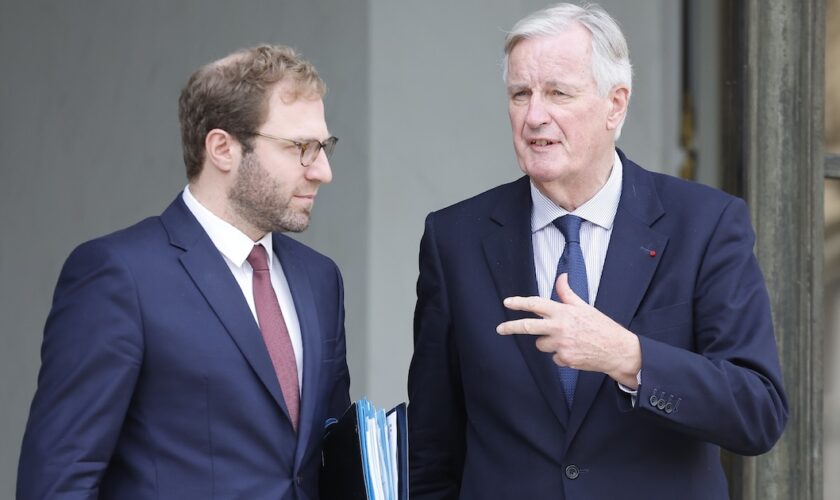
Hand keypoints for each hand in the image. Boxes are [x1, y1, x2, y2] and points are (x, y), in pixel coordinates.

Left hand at [496, 274, 641, 387]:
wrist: (617, 350)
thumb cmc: (601, 327)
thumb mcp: (584, 306)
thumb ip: (567, 294)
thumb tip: (561, 277)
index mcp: (564, 312)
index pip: (536, 304)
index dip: (519, 302)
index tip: (507, 302)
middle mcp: (560, 327)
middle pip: (528, 326)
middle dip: (511, 327)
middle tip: (500, 328)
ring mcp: (561, 344)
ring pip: (540, 344)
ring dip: (547, 342)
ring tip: (566, 340)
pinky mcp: (564, 359)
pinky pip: (553, 357)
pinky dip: (560, 355)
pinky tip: (574, 351)